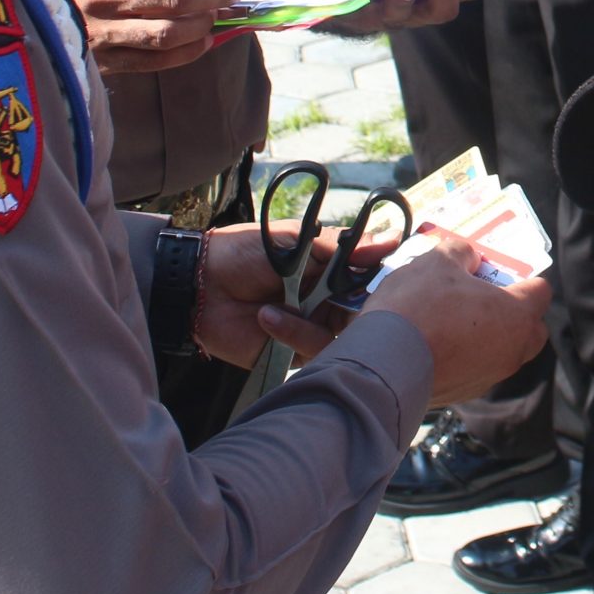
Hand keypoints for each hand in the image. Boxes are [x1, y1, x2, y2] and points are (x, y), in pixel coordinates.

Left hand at [192, 218, 400, 366]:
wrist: (199, 285)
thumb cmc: (244, 253)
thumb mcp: (295, 240)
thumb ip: (342, 247)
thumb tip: (390, 240)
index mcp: (330, 271)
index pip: (369, 278)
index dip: (383, 279)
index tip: (393, 275)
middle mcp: (327, 301)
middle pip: (365, 313)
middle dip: (362, 308)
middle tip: (346, 296)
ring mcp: (312, 328)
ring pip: (344, 337)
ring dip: (317, 319)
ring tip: (287, 302)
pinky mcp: (293, 353)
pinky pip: (313, 352)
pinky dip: (295, 334)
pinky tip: (268, 316)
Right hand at [357, 231, 551, 405]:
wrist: (383, 364)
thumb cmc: (419, 306)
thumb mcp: (438, 260)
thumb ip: (461, 253)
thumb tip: (469, 258)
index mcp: (517, 315)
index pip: (541, 291)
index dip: (523, 278)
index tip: (500, 271)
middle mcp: (512, 350)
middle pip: (530, 328)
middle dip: (515, 312)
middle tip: (483, 295)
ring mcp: (489, 376)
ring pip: (503, 351)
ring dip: (489, 335)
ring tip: (454, 317)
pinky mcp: (464, 394)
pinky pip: (476, 369)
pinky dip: (466, 356)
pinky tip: (437, 342)